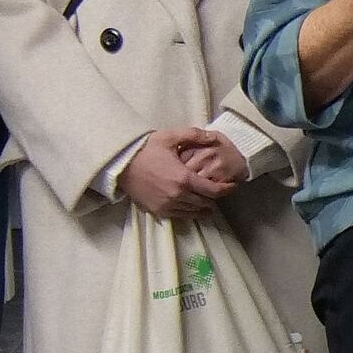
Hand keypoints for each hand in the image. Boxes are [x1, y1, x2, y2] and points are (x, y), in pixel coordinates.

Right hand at [120, 128, 235, 216]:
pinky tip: (191, 207)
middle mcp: (177, 196)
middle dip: (214, 198)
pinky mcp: (157, 211)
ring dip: (203, 208)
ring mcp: (167, 205)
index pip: (213, 191)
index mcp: (184, 178)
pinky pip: (179, 216)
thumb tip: (214, 137)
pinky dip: (188, 213)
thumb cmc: (145, 149)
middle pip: (205, 203)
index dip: (226, 190)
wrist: (120, 164)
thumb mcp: (170, 137)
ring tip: (208, 201)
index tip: (232, 186)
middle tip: (219, 191)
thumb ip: (194, 135)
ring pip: (193, 212)